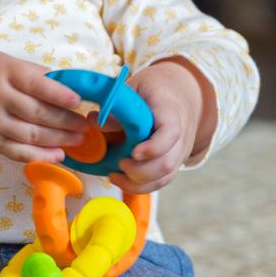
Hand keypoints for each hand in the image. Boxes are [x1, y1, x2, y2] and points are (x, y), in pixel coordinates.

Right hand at [0, 51, 87, 163]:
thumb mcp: (4, 62)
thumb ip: (33, 73)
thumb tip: (66, 85)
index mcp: (4, 72)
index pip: (37, 84)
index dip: (60, 95)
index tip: (79, 102)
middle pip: (38, 113)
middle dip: (66, 121)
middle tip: (84, 126)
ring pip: (31, 135)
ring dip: (59, 139)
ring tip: (78, 139)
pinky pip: (19, 152)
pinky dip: (40, 155)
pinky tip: (58, 155)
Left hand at [109, 59, 211, 193]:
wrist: (178, 95)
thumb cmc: (154, 91)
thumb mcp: (136, 90)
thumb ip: (118, 108)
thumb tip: (94, 122)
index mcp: (171, 112)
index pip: (171, 133)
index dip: (154, 147)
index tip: (134, 153)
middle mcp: (181, 136)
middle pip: (167, 163)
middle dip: (139, 172)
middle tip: (119, 164)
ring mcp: (178, 153)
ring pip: (164, 178)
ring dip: (137, 183)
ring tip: (114, 175)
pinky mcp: (172, 164)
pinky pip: (159, 182)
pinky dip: (139, 186)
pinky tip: (121, 179)